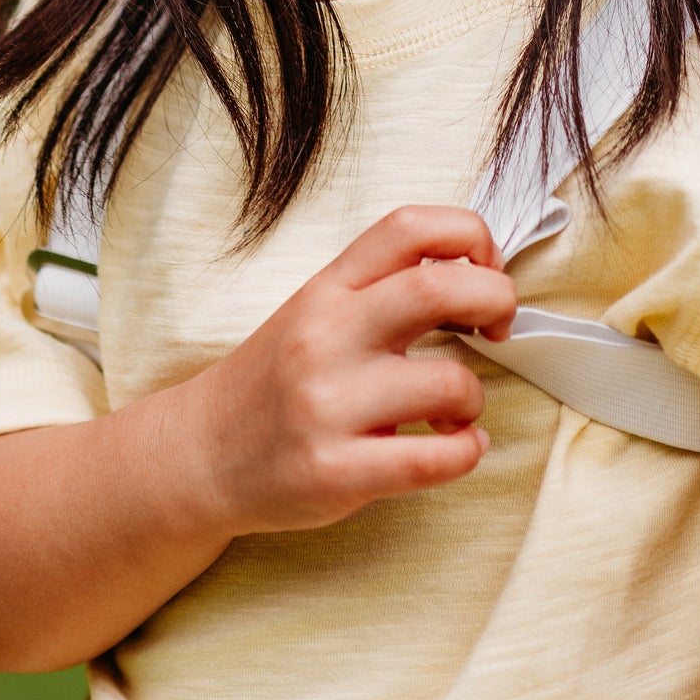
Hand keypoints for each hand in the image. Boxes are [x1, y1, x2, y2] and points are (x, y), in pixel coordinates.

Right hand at [176, 204, 518, 533]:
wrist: (200, 454)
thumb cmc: (278, 379)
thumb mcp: (317, 310)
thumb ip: (381, 287)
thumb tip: (477, 272)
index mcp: (328, 287)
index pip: (409, 227)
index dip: (470, 234)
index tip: (487, 266)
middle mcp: (326, 335)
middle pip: (439, 289)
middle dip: (496, 300)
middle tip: (499, 327)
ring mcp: (327, 405)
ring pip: (449, 383)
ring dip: (476, 398)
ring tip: (459, 410)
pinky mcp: (334, 473)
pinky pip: (432, 460)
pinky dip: (467, 453)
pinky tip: (458, 448)